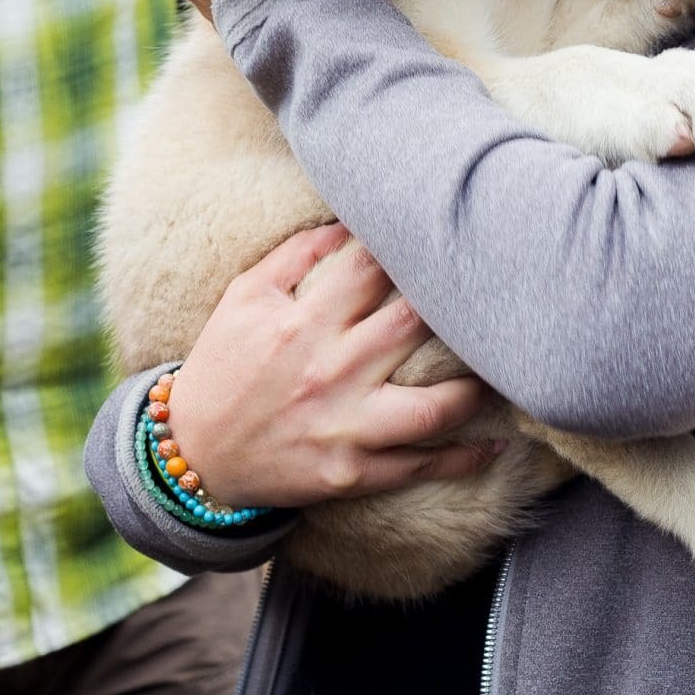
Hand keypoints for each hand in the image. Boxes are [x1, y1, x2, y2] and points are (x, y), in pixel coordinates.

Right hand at [164, 224, 499, 507]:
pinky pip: (419, 466)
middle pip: (415, 325)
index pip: (374, 269)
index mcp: (303, 321)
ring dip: (475, 387)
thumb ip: (295, 255)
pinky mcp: (351, 472)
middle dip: (456, 308)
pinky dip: (464, 458)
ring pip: (433, 405)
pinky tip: (496, 443)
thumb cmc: (223, 367)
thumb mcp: (244, 299)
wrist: (194, 454)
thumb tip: (348, 222)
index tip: (444, 241)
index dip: (413, 248)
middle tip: (491, 295)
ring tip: (500, 370)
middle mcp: (330, 370)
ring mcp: (344, 425)